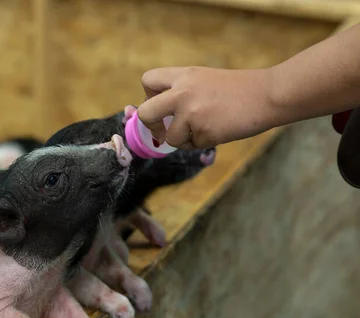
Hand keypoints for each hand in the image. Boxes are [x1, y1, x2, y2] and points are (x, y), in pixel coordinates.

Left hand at [136, 66, 277, 148]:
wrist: (268, 95)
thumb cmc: (239, 89)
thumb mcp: (204, 79)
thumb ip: (181, 91)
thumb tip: (160, 113)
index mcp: (183, 75)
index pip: (147, 80)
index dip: (148, 97)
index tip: (159, 106)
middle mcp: (182, 93)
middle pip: (146, 113)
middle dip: (151, 127)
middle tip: (163, 131)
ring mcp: (192, 113)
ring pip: (171, 138)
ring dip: (184, 140)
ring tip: (205, 128)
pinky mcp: (204, 132)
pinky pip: (193, 146)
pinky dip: (204, 143)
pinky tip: (219, 130)